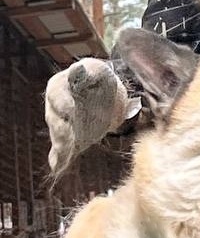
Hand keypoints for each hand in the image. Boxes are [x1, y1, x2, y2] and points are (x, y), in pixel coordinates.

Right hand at [44, 58, 130, 175]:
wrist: (106, 96)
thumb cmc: (100, 81)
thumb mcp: (99, 72)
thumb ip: (90, 73)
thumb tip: (80, 69)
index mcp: (60, 88)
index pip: (57, 95)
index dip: (63, 102)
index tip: (71, 109)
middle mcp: (56, 107)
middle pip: (55, 119)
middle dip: (62, 128)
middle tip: (69, 135)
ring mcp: (61, 125)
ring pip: (59, 136)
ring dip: (62, 145)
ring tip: (66, 151)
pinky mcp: (70, 140)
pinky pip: (61, 151)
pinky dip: (59, 160)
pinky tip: (57, 168)